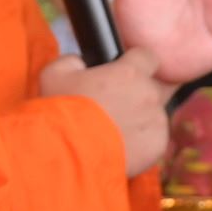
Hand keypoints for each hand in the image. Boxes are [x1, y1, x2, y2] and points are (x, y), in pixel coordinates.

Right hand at [39, 46, 172, 175]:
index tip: (125, 72)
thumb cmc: (62, 111)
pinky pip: (154, 139)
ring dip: (139, 120)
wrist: (69, 153)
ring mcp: (156, 121)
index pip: (148, 57)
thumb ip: (72, 61)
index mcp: (130, 72)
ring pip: (153, 115)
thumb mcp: (54, 75)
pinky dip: (141, 143)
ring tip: (112, 132)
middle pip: (151, 88)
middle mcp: (149, 94)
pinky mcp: (158, 145)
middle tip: (112, 108)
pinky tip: (119, 147)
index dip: (137, 64)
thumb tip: (80, 63)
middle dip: (136, 95)